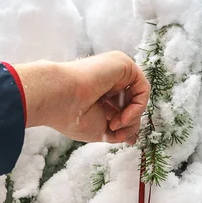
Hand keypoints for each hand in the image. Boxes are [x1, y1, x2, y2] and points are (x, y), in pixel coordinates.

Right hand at [15, 51, 149, 145]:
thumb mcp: (100, 131)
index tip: (120, 138)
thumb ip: (119, 132)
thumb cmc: (72, 116)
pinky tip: (123, 116)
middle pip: (132, 104)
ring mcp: (115, 72)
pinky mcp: (122, 64)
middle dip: (129, 123)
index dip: (126, 126)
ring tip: (116, 124)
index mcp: (98, 95)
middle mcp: (107, 82)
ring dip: (133, 117)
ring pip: (138, 97)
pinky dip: (138, 106)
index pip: (122, 110)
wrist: (58, 99)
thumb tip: (133, 138)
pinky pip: (143, 88)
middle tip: (116, 131)